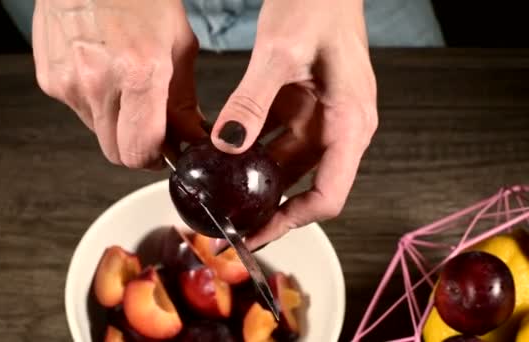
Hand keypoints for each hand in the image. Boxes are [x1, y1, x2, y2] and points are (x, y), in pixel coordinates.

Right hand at [32, 0, 205, 168]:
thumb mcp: (178, 44)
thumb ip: (183, 101)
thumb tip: (189, 138)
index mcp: (138, 73)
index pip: (140, 150)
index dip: (157, 158)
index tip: (168, 151)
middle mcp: (97, 83)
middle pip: (116, 153)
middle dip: (139, 148)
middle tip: (154, 129)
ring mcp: (67, 83)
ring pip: (98, 133)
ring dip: (118, 125)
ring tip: (129, 90)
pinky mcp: (49, 79)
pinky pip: (79, 110)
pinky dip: (98, 104)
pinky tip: (107, 75)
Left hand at [210, 0, 377, 250]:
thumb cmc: (318, 5)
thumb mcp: (280, 53)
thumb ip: (252, 102)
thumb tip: (226, 146)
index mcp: (349, 123)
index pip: (329, 195)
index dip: (293, 221)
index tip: (258, 234)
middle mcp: (338, 128)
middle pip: (305, 187)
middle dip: (267, 209)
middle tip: (229, 224)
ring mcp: (320, 118)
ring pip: (286, 165)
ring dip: (255, 182)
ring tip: (221, 196)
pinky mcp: (302, 106)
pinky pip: (275, 139)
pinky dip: (250, 151)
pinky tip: (222, 157)